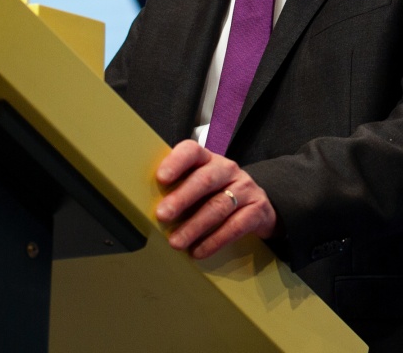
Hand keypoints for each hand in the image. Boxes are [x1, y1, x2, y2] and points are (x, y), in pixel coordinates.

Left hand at [152, 139, 278, 257]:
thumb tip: (143, 204)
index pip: (192, 151)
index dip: (177, 162)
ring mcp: (245, 188)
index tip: (161, 177)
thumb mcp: (200, 185)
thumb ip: (178, 188)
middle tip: (162, 215)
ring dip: (194, 226)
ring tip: (176, 242)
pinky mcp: (257, 210)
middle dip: (182, 198)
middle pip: (205, 179)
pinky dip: (214, 241)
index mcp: (208, 160)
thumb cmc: (218, 194)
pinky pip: (235, 226)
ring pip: (218, 206)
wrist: (259, 206)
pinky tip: (198, 251)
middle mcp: (228, 170)